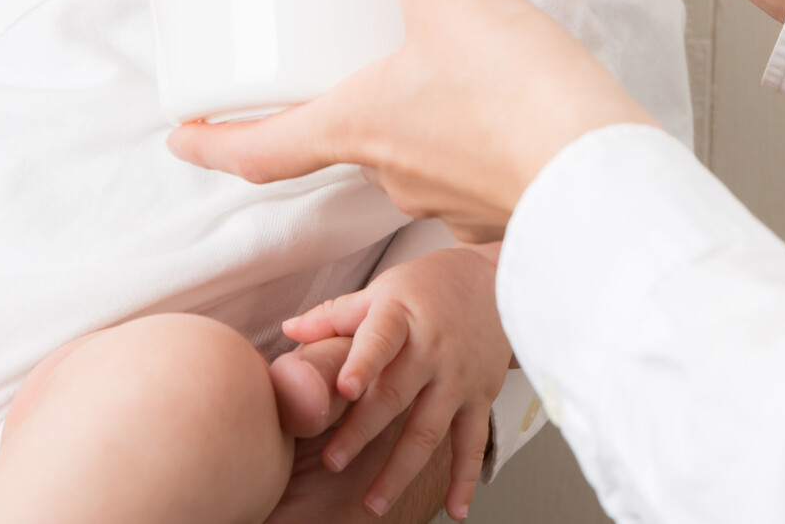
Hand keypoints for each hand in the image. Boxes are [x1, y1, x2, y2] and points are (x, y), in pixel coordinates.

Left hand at [172, 0, 656, 239]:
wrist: (603, 180)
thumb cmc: (520, 100)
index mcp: (358, 127)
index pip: (259, 150)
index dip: (211, 143)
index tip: (180, 136)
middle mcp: (391, 172)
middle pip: (335, 144)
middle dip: (325, 110)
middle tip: (325, 69)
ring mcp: (444, 197)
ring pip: (402, 156)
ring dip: (401, 120)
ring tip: (426, 69)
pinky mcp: (498, 204)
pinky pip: (462, 170)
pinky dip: (461, 138)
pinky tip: (491, 106)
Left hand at [278, 246, 506, 519]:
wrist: (496, 283)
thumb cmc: (429, 287)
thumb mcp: (383, 289)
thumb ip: (335, 314)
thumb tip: (287, 331)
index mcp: (403, 316)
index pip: (380, 340)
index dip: (363, 363)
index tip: (344, 389)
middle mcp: (433, 349)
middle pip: (396, 395)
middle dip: (363, 431)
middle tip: (333, 461)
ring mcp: (459, 377)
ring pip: (429, 430)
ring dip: (400, 470)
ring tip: (373, 503)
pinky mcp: (480, 397)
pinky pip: (472, 443)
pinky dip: (465, 479)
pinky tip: (454, 511)